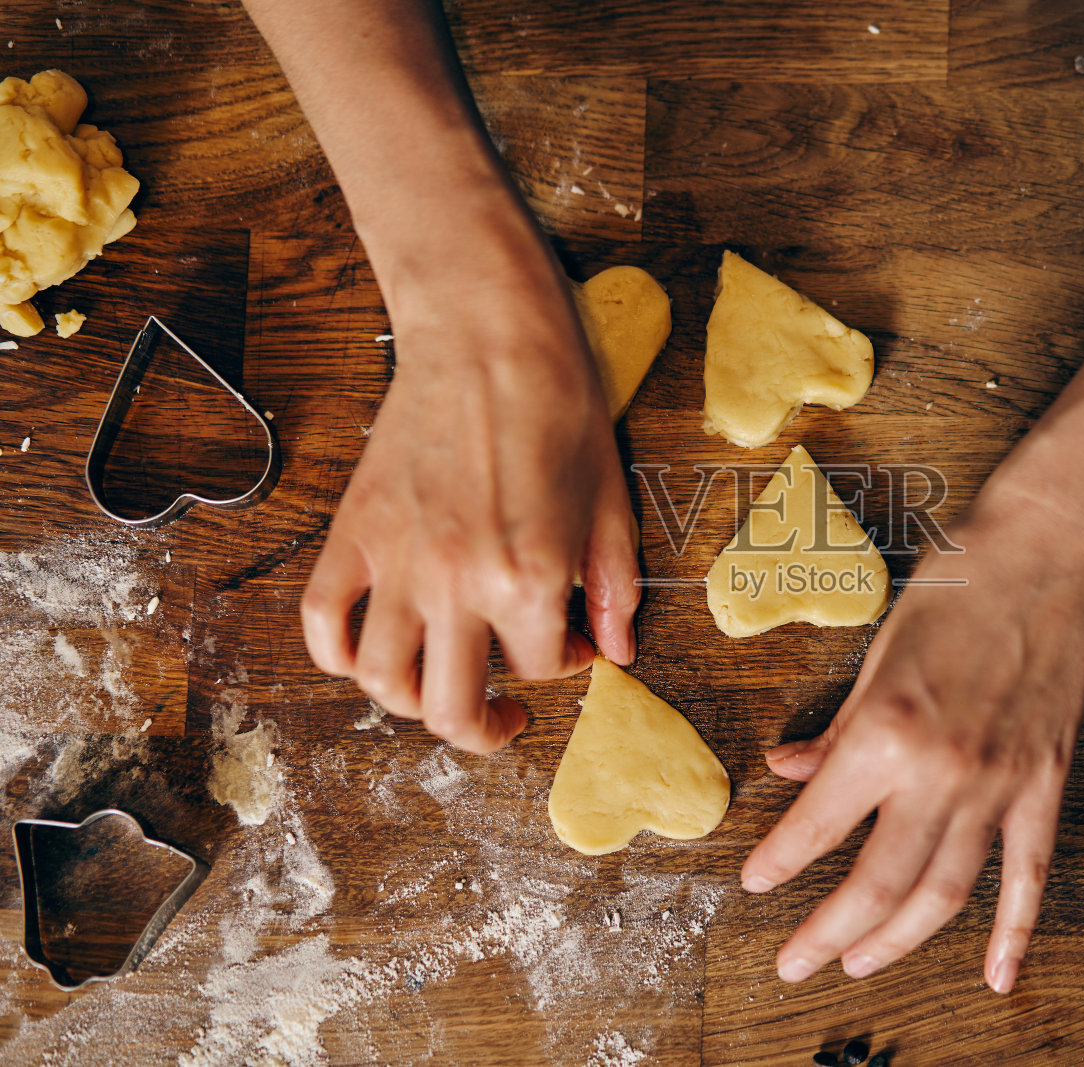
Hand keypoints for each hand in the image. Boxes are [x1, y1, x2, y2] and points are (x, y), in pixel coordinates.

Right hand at [300, 254, 640, 753]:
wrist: (487, 334)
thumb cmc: (558, 405)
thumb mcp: (610, 499)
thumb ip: (614, 586)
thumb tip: (615, 650)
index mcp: (530, 577)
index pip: (542, 668)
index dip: (566, 664)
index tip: (572, 642)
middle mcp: (458, 583)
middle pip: (451, 709)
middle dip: (483, 727)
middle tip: (502, 715)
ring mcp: (398, 561)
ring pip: (381, 682)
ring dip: (412, 703)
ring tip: (441, 687)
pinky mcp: (355, 532)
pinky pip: (323, 623)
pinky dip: (339, 654)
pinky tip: (374, 651)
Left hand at [740, 462, 1083, 993]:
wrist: (1052, 554)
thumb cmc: (959, 585)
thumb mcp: (878, 652)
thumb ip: (836, 728)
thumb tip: (788, 772)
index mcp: (885, 732)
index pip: (817, 826)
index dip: (779, 864)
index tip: (754, 885)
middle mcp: (940, 772)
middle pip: (877, 886)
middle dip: (826, 935)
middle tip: (793, 965)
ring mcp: (999, 786)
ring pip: (942, 895)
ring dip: (895, 942)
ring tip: (857, 965)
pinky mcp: (1043, 784)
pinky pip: (1029, 875)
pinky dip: (1013, 932)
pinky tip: (997, 974)